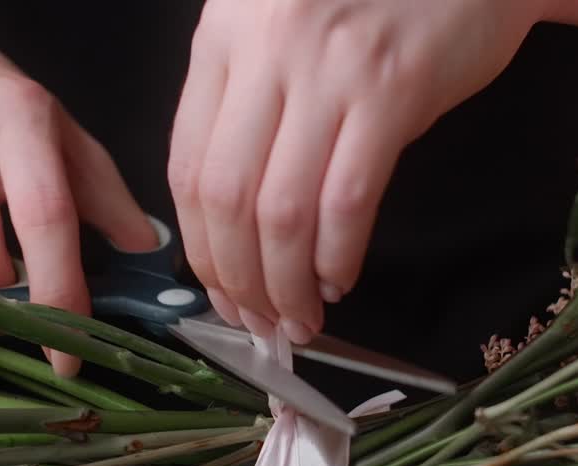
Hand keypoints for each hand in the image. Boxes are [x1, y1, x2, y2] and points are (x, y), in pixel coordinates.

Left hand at [168, 0, 543, 342]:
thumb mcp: (281, 27)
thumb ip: (244, 99)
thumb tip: (226, 218)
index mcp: (223, 37)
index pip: (186, 166)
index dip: (199, 248)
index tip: (219, 292)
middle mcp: (265, 50)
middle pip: (225, 197)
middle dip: (235, 280)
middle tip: (257, 323)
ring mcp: (328, 69)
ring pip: (281, 210)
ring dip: (285, 284)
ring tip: (298, 320)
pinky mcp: (392, 89)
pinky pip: (347, 199)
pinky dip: (336, 255)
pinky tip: (338, 281)